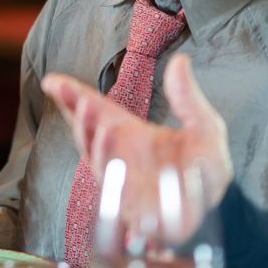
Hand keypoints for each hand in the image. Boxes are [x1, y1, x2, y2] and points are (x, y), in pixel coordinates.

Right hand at [43, 54, 233, 203]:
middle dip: (77, 114)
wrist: (215, 205)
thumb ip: (188, 97)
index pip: (97, 114)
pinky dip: (110, 162)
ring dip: (91, 134)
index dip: (74, 98)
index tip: (52, 81)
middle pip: (89, 134)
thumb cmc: (208, 169)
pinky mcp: (132, 206)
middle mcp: (121, 158)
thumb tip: (181, 60)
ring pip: (97, 158)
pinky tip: (108, 135)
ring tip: (91, 112)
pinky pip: (115, 184)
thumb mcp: (204, 126)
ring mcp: (123, 182)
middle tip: (68, 92)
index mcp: (133, 137)